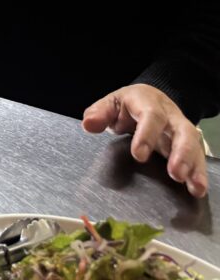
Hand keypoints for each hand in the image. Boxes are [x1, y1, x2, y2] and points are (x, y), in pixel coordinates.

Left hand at [82, 85, 207, 197]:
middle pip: (183, 131)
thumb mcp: (110, 104)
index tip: (138, 156)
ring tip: (194, 186)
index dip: (147, 135)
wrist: (147, 99)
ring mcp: (181, 130)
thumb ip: (99, 113)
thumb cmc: (127, 105)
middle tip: (176, 173)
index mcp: (148, 102)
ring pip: (194, 146)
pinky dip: (199, 173)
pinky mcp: (187, 145)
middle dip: (182, 153)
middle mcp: (170, 116)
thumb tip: (88, 124)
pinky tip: (197, 189)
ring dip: (194, 166)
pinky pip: (198, 157)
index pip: (152, 116)